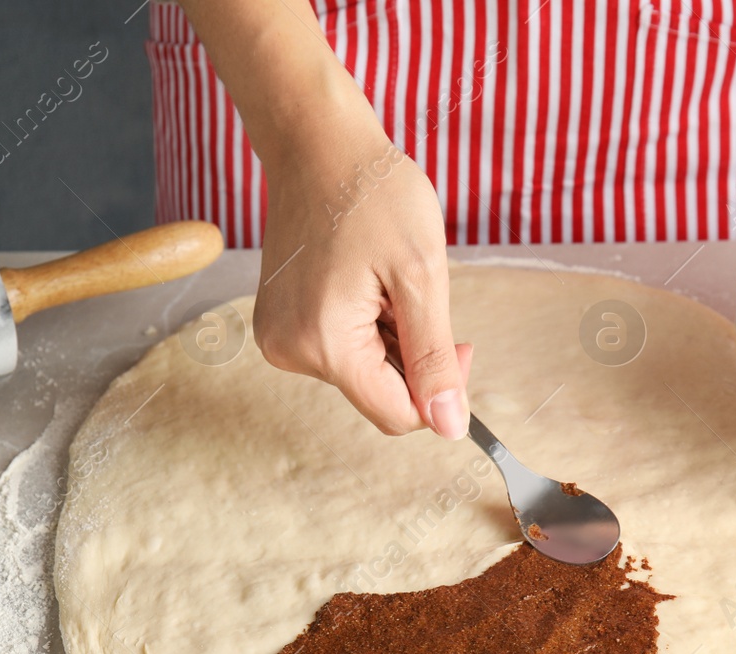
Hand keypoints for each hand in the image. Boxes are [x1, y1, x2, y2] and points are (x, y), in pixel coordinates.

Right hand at [255, 116, 471, 437]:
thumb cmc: (373, 194)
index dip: (439, 391)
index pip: (396, 414)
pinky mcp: (277, 325)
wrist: (316, 145)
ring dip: (388, 339)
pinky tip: (362, 281)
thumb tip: (448, 427)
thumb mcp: (421, 276)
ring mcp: (278, 339)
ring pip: (361, 374)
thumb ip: (433, 358)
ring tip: (383, 279)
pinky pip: (338, 351)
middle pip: (378, 395)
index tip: (458, 340)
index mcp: (325, 344)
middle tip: (418, 296)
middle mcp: (289, 351)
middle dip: (412, 357)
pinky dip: (363, 328)